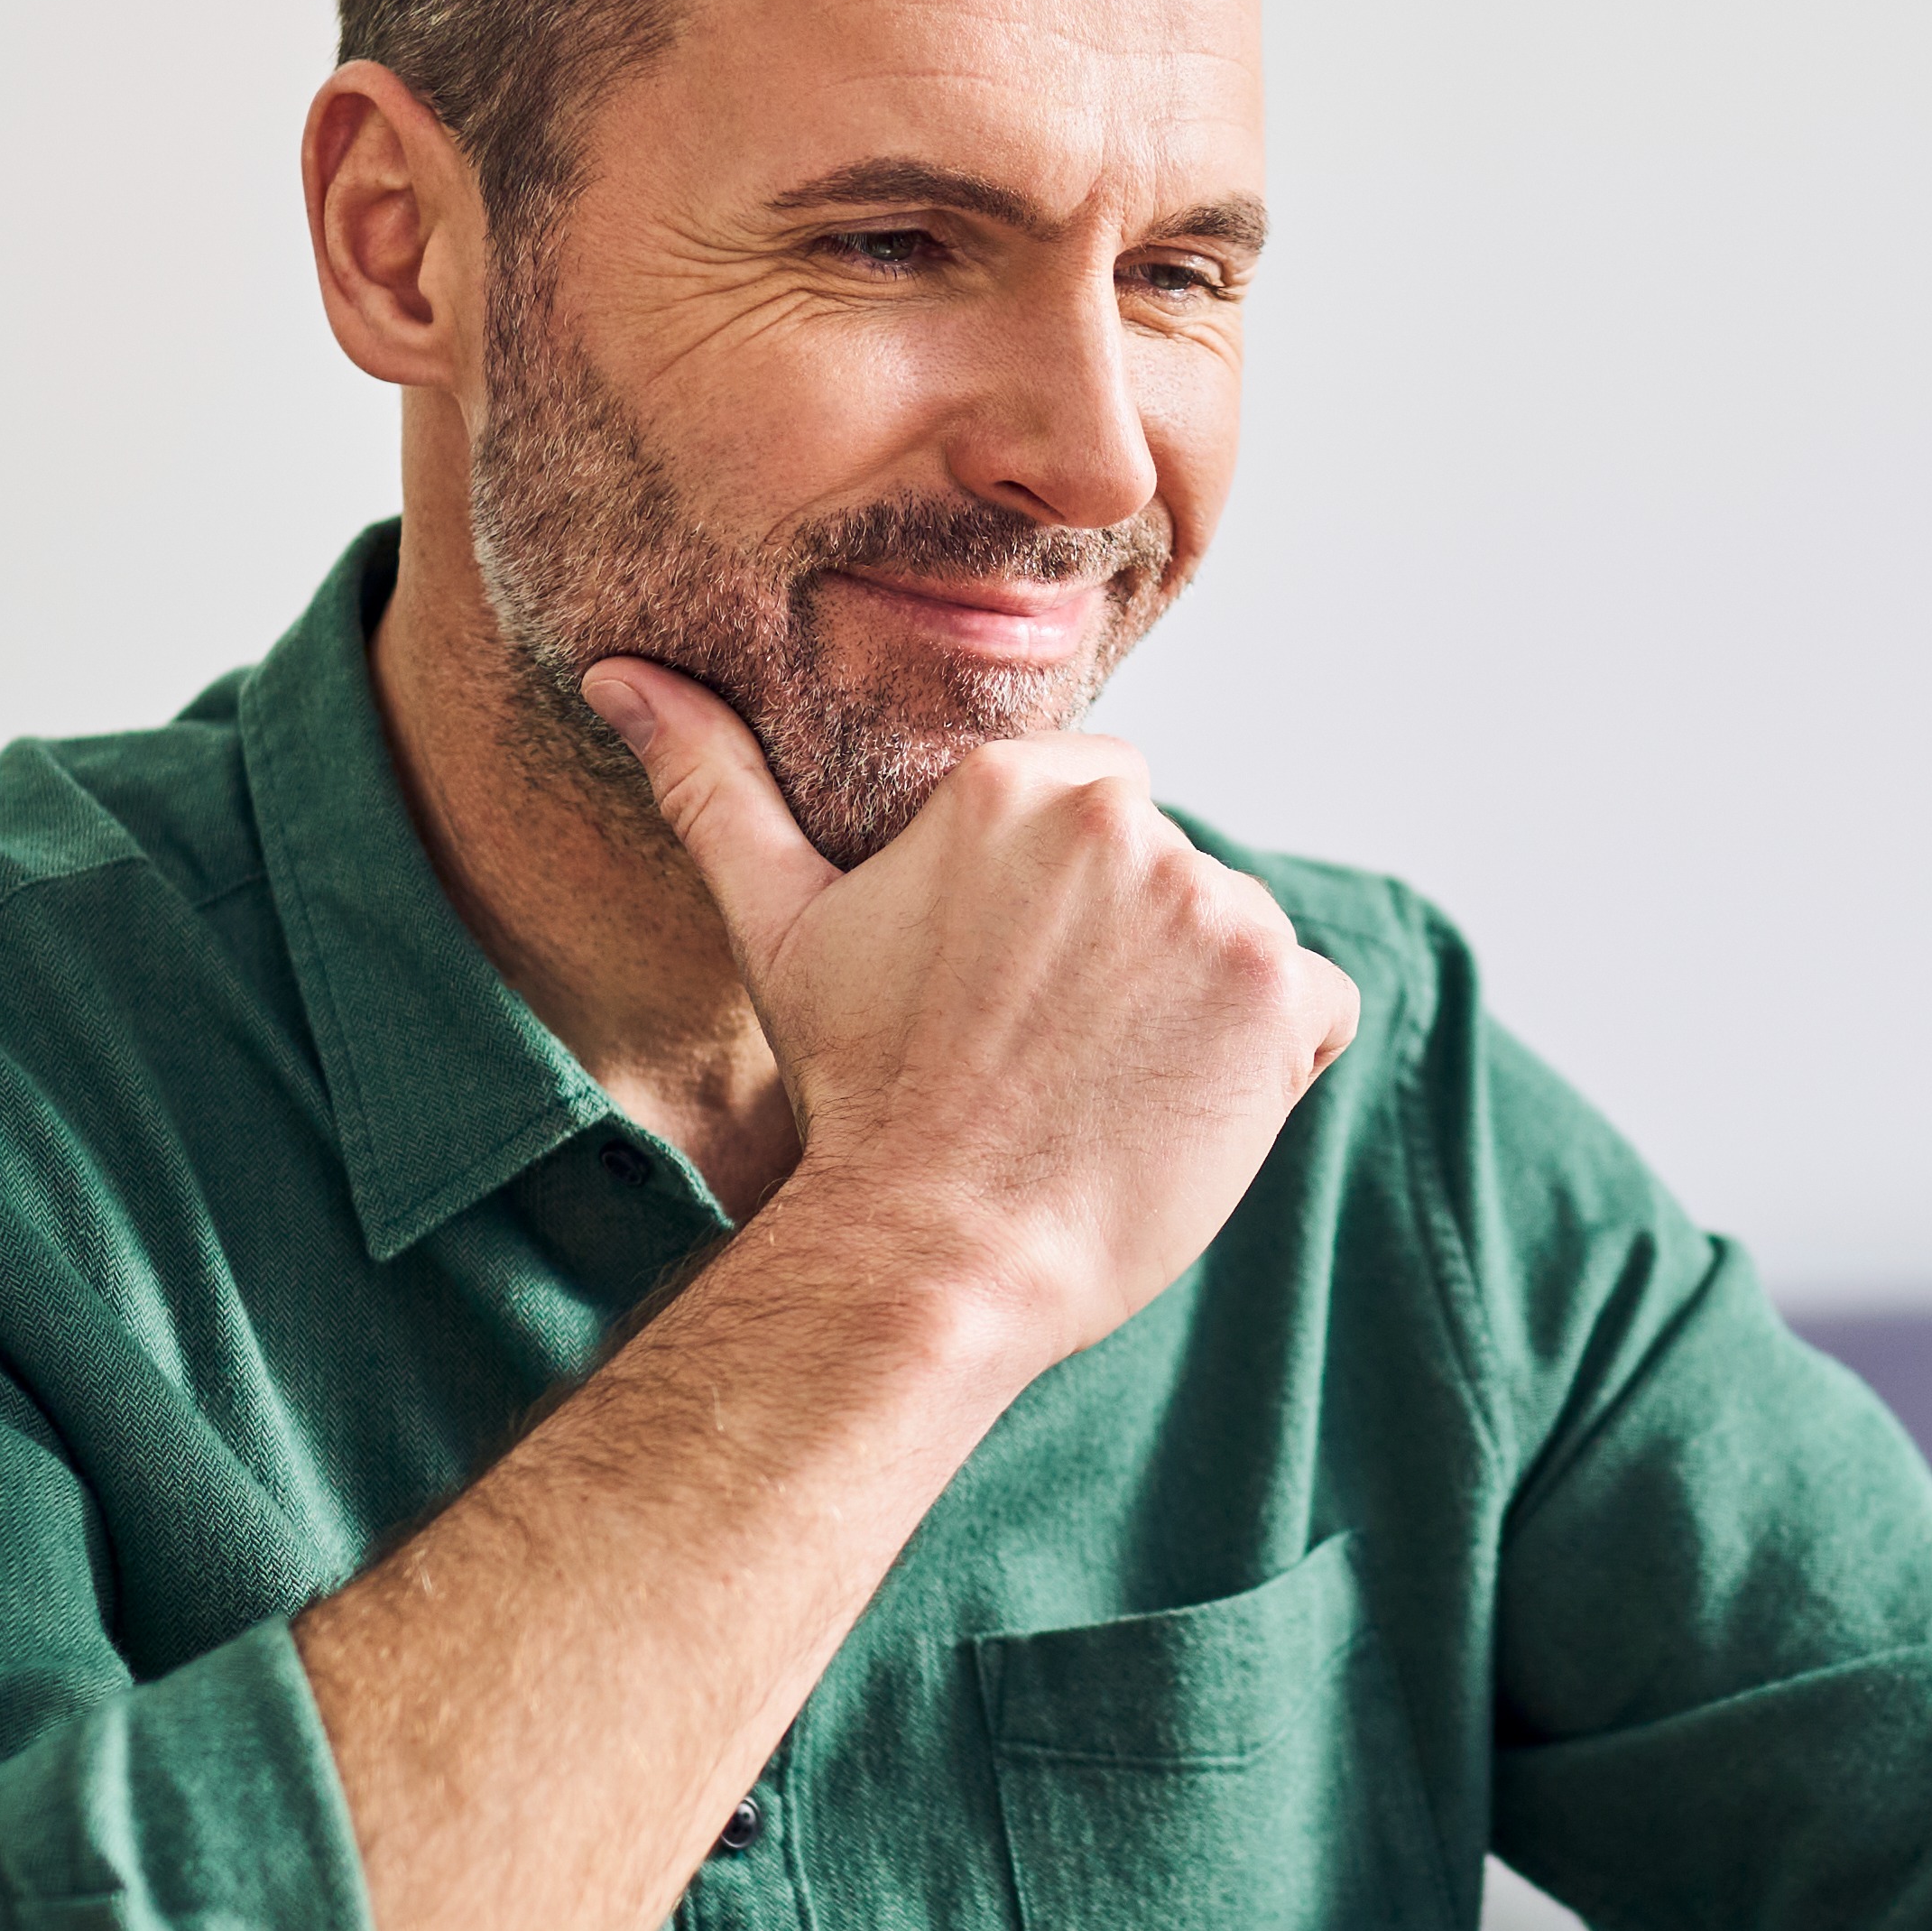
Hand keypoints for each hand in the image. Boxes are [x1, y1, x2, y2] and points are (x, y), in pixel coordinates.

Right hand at [588, 657, 1357, 1370]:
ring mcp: (1214, 903)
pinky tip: (1174, 1114)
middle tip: (1049, 1051)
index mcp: (1014, 783)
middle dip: (1130, 951)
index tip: (1011, 986)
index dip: (1061, 904)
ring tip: (1101, 1088)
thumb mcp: (776, 924)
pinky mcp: (1284, 990)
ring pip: (1238, 940)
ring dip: (1197, 1009)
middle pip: (1171, 870)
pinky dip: (1269, 1066)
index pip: (1097, 799)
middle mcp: (1123, 822)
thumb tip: (617, 675)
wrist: (935, 1255)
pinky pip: (1314, 1009)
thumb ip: (714, 783)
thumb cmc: (855, 1096)